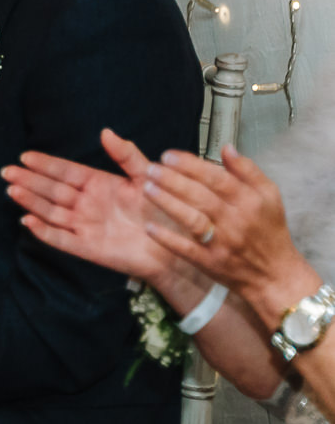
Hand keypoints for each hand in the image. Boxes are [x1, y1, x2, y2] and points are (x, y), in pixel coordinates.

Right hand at [3, 128, 180, 284]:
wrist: (176, 246)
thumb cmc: (164, 209)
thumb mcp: (147, 177)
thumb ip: (127, 155)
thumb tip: (105, 132)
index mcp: (97, 183)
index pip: (65, 171)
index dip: (45, 164)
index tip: (25, 155)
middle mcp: (86, 203)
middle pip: (51, 190)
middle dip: (29, 180)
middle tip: (7, 171)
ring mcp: (85, 226)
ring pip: (51, 211)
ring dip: (31, 201)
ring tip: (13, 190)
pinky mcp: (87, 248)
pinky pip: (61, 239)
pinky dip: (44, 231)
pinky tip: (28, 221)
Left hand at [143, 145, 320, 316]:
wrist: (275, 276)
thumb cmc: (269, 231)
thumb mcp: (269, 197)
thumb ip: (248, 170)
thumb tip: (227, 148)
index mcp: (250, 201)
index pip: (217, 178)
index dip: (191, 165)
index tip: (169, 155)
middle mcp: (236, 221)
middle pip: (201, 196)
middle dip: (173, 180)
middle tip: (152, 168)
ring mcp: (222, 243)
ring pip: (192, 220)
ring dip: (168, 204)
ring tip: (147, 188)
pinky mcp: (211, 263)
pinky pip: (186, 250)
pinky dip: (168, 239)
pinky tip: (150, 227)